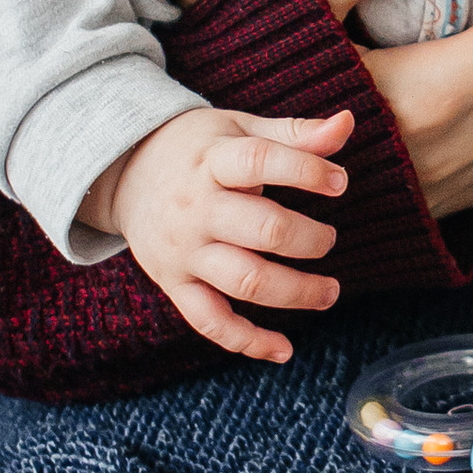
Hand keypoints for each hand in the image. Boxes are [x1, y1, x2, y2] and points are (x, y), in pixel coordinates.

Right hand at [87, 104, 352, 364]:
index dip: (306, 171)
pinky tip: (284, 350)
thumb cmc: (198, 148)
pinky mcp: (175, 283)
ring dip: (296, 292)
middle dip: (309, 239)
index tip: (340, 182)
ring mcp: (184, 250)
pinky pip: (210, 321)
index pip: (261, 162)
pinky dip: (247, 342)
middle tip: (329, 240)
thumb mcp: (239, 128)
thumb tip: (348, 122)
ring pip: (245, 281)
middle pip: (262, 229)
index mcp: (213, 160)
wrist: (124, 170)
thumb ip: (294, 133)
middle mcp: (196, 208)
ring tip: (329, 292)